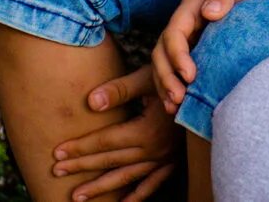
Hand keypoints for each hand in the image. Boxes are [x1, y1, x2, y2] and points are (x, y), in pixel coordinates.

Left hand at [53, 64, 179, 201]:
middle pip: (110, 161)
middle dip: (82, 166)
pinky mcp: (174, 161)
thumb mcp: (149, 78)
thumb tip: (90, 102)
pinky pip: (153, 184)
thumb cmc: (178, 78)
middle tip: (56, 171)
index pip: (105, 141)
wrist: (212, 86)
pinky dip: (137, 195)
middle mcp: (153, 149)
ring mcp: (164, 158)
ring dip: (101, 187)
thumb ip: (120, 90)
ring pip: (127, 177)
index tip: (57, 153)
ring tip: (76, 196)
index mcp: (146, 130)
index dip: (80, 147)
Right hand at [151, 0, 266, 111]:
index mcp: (190, 8)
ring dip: (165, 85)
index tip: (190, 74)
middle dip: (166, 76)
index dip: (177, 55)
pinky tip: (181, 105)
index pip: (174, 33)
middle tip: (178, 99)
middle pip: (162, 52)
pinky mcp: (196, 47)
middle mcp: (183, 24)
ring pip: (164, 63)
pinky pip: (177, 68)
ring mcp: (187, 36)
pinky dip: (175, 86)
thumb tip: (210, 12)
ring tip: (175, 108)